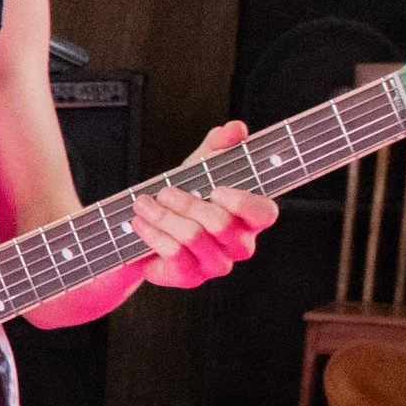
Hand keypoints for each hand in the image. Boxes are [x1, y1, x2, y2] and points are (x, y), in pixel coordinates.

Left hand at [132, 121, 277, 287]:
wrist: (150, 230)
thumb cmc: (185, 197)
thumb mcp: (199, 167)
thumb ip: (218, 146)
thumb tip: (235, 129)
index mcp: (250, 217)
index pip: (265, 214)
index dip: (243, 204)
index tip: (217, 188)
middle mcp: (240, 245)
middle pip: (221, 224)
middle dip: (188, 203)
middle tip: (164, 192)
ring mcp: (217, 264)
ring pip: (194, 237)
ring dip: (164, 216)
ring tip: (143, 204)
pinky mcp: (191, 277)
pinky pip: (174, 254)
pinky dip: (153, 233)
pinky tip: (140, 222)